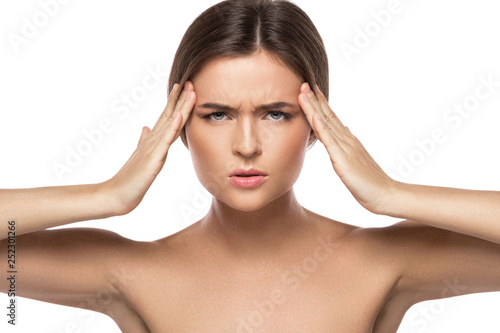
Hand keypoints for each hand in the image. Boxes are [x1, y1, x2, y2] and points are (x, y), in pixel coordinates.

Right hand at [103, 82, 195, 214]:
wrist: (117, 195)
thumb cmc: (130, 179)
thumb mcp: (141, 157)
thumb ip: (143, 141)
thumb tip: (146, 127)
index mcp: (152, 140)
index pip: (166, 117)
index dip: (175, 102)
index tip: (185, 87)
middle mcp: (152, 140)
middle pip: (169, 115)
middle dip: (180, 98)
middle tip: (190, 81)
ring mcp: (153, 147)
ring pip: (169, 123)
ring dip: (180, 106)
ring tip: (188, 90)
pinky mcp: (153, 158)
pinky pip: (165, 140)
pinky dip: (172, 126)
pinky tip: (179, 114)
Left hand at [298, 82, 394, 213]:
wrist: (385, 195)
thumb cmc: (370, 181)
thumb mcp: (356, 158)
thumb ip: (349, 143)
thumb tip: (344, 128)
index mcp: (347, 140)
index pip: (330, 118)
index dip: (319, 104)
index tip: (309, 89)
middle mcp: (346, 139)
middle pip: (327, 115)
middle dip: (313, 99)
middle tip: (303, 82)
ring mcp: (345, 148)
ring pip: (326, 123)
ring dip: (313, 107)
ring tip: (304, 92)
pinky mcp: (343, 160)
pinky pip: (330, 141)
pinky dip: (321, 127)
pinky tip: (314, 115)